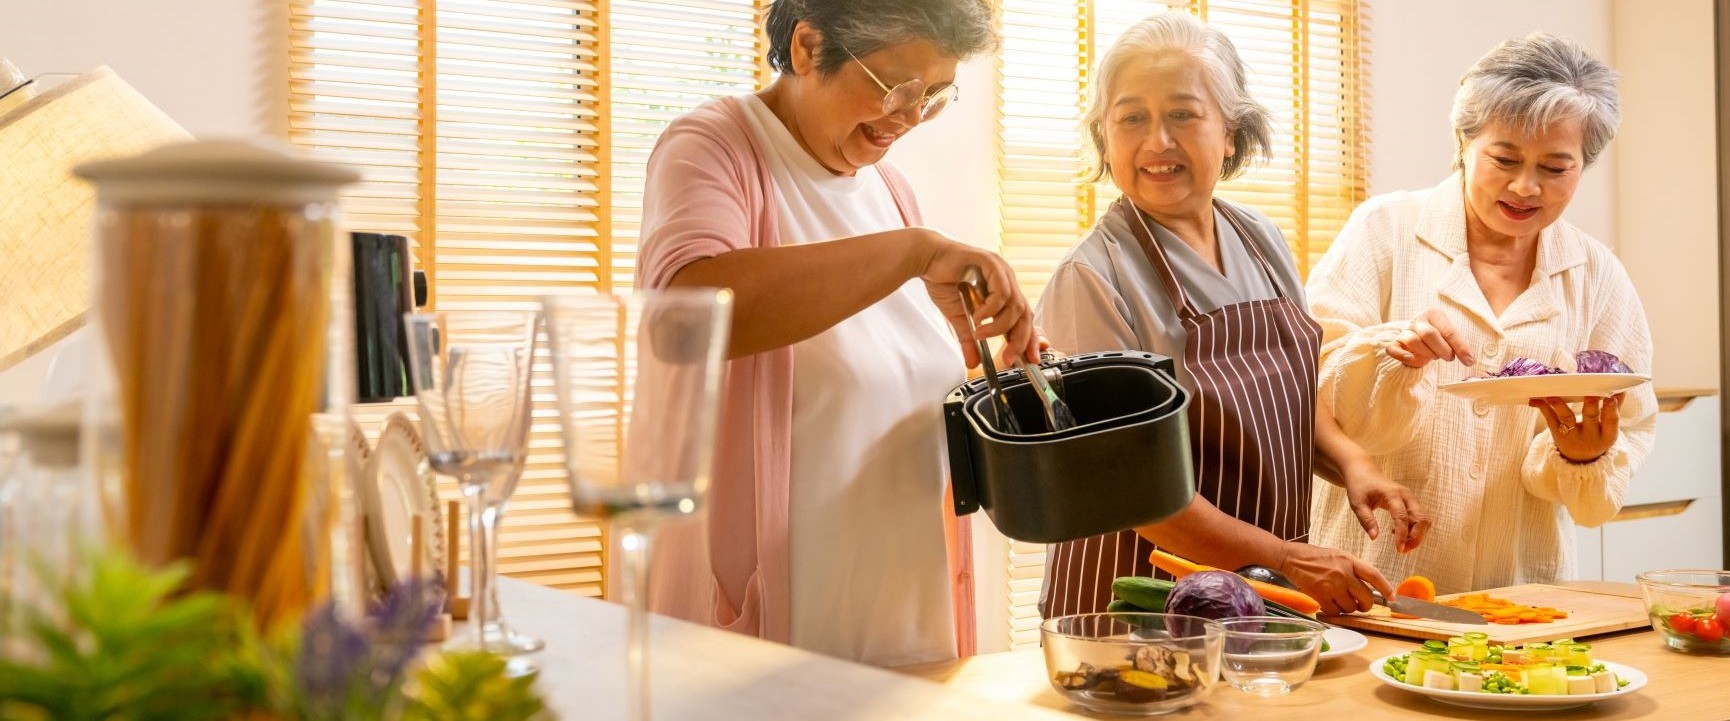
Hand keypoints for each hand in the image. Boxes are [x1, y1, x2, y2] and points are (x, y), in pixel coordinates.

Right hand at [910, 228, 1038, 367]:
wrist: (926, 259)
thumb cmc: (943, 281)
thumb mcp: (958, 318)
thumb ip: (968, 339)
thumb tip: (973, 362)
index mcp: (1003, 291)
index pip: (1024, 318)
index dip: (1029, 340)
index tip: (1030, 360)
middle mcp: (1006, 280)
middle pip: (1025, 314)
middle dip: (1020, 340)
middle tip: (1007, 357)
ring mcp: (1001, 270)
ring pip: (1015, 305)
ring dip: (998, 325)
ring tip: (980, 332)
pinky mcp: (991, 262)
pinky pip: (1001, 292)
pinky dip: (991, 309)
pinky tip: (977, 316)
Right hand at [1277, 541, 1393, 614]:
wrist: (1291, 558)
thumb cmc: (1313, 556)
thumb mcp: (1338, 555)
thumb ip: (1353, 568)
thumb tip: (1367, 584)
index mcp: (1349, 561)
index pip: (1374, 575)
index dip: (1386, 587)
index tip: (1392, 597)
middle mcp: (1343, 573)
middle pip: (1366, 597)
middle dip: (1365, 605)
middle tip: (1360, 605)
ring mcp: (1332, 585)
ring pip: (1351, 607)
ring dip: (1347, 608)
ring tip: (1339, 601)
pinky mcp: (1321, 595)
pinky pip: (1335, 611)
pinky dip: (1333, 611)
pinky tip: (1328, 603)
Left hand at [1343, 464, 1430, 552]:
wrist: (1363, 471)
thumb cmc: (1359, 486)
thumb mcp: (1357, 504)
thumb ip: (1366, 520)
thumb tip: (1375, 538)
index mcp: (1392, 494)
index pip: (1402, 517)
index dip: (1402, 535)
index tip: (1399, 549)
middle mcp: (1405, 495)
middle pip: (1421, 518)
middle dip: (1417, 537)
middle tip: (1403, 550)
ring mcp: (1410, 498)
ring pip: (1423, 519)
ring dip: (1418, 534)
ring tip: (1402, 546)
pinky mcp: (1410, 502)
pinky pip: (1419, 517)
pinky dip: (1415, 529)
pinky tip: (1398, 534)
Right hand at [1384, 309, 1474, 368]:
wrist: (1420, 337)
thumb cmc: (1439, 337)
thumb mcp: (1450, 337)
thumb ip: (1459, 346)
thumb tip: (1470, 361)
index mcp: (1434, 314)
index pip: (1448, 331)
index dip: (1460, 347)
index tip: (1469, 361)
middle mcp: (1418, 320)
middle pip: (1429, 334)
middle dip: (1442, 350)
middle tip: (1449, 358)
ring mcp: (1405, 331)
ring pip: (1413, 341)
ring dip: (1427, 353)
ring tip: (1435, 357)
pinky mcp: (1396, 342)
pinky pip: (1393, 348)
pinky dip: (1401, 354)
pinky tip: (1410, 358)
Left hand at [1530, 393, 1622, 462]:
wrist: (1580, 459)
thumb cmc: (1596, 437)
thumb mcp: (1608, 428)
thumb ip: (1615, 409)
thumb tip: (1622, 388)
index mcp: (1607, 435)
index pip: (1611, 421)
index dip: (1611, 410)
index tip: (1611, 397)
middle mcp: (1590, 437)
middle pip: (1590, 418)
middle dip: (1590, 405)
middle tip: (1589, 393)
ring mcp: (1572, 437)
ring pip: (1566, 419)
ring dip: (1559, 405)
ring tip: (1552, 395)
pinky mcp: (1557, 435)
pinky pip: (1550, 420)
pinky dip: (1543, 408)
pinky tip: (1536, 400)